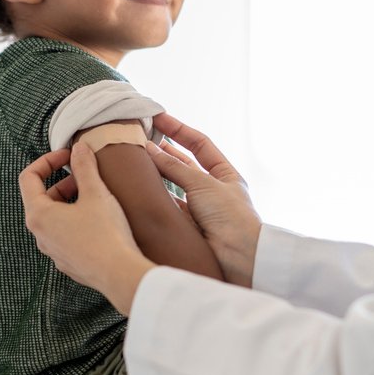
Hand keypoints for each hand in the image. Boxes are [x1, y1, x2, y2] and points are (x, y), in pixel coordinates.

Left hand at [17, 144, 155, 313]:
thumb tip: (79, 148)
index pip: (28, 178)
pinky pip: (66, 235)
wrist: (119, 274)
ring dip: (71, 202)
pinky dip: (77, 221)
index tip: (68, 156)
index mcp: (39, 215)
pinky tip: (100, 222)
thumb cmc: (106, 234)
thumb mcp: (96, 193)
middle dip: (63, 182)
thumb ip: (85, 167)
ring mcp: (53, 251)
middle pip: (42, 199)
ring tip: (96, 198)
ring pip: (55, 218)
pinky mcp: (68, 262)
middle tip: (87, 177)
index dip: (47, 161)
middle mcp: (40, 234)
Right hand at [148, 113, 262, 286]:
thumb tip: (149, 149)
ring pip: (174, 186)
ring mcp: (201, 209)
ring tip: (134, 160)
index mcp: (226, 175)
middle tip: (140, 137)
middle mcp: (213, 190)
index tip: (157, 117)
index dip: (179, 129)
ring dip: (156, 174)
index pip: (199, 144)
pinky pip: (169, 207)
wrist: (239, 257)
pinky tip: (140, 189)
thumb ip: (175, 168)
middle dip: (163, 151)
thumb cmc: (231, 217)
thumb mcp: (203, 185)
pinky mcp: (189, 226)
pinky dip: (156, 198)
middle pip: (184, 164)